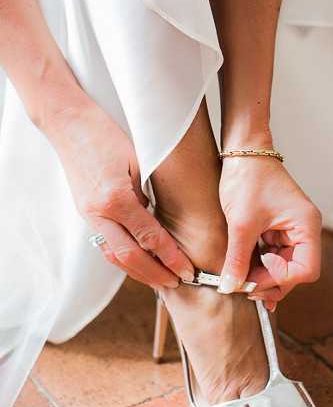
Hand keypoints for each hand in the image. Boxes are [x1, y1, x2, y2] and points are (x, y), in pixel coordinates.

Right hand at [45, 97, 194, 287]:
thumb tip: (158, 221)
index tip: (188, 270)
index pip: (149, 238)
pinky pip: (105, 243)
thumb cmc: (106, 134)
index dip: (170, 257)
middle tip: (177, 283)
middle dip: (155, 274)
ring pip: (113, 256)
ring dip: (138, 271)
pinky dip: (123, 257)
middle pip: (129, 257)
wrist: (69, 123)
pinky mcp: (84, 213)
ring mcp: (88, 215)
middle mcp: (98, 212)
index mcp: (116, 198)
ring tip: (161, 279)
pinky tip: (139, 262)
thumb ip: (147, 194)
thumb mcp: (137, 161)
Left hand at [218, 155, 321, 308]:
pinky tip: (246, 276)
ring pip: (284, 267)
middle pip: (297, 272)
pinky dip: (260, 267)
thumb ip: (237, 259)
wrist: (242, 153)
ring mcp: (291, 230)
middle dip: (271, 283)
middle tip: (244, 288)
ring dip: (264, 277)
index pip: (305, 270)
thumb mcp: (241, 224)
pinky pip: (274, 256)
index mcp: (306, 225)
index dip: (280, 279)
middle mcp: (304, 229)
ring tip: (242, 283)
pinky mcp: (278, 229)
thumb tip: (231, 287)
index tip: (253, 278)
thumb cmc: (249, 177)